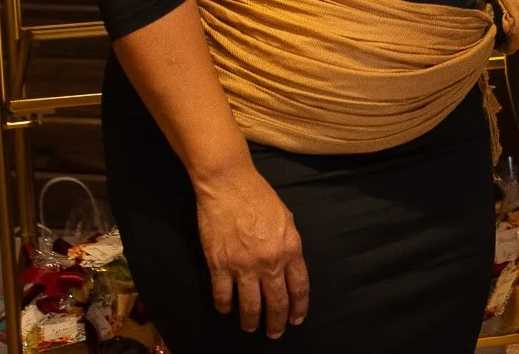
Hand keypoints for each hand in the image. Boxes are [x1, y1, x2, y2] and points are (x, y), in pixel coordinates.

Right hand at [194, 162, 308, 337]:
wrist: (229, 185)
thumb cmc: (260, 197)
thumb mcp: (286, 220)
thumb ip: (289, 246)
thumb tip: (288, 267)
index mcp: (290, 249)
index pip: (299, 287)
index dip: (298, 307)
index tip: (296, 319)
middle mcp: (270, 262)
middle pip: (276, 302)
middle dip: (277, 322)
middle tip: (275, 333)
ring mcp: (244, 266)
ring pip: (250, 305)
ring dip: (251, 321)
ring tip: (251, 327)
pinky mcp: (219, 265)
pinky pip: (223, 296)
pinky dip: (225, 306)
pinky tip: (226, 309)